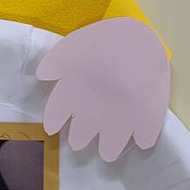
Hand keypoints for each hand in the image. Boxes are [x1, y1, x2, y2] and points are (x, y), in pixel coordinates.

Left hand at [36, 18, 169, 161]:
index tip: (53, 129)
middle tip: (79, 142)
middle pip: (82, 134)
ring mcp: (122, 115)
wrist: (140, 35)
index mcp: (76, 92)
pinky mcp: (148, 115)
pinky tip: (141, 142)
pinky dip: (142, 139)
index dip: (54, 123)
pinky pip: (144, 135)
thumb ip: (54, 62)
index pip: (57, 115)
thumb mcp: (73, 45)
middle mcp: (96, 109)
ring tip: (107, 154)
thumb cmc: (104, 40)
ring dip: (108, 149)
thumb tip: (41, 77)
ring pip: (112, 144)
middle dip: (79, 139)